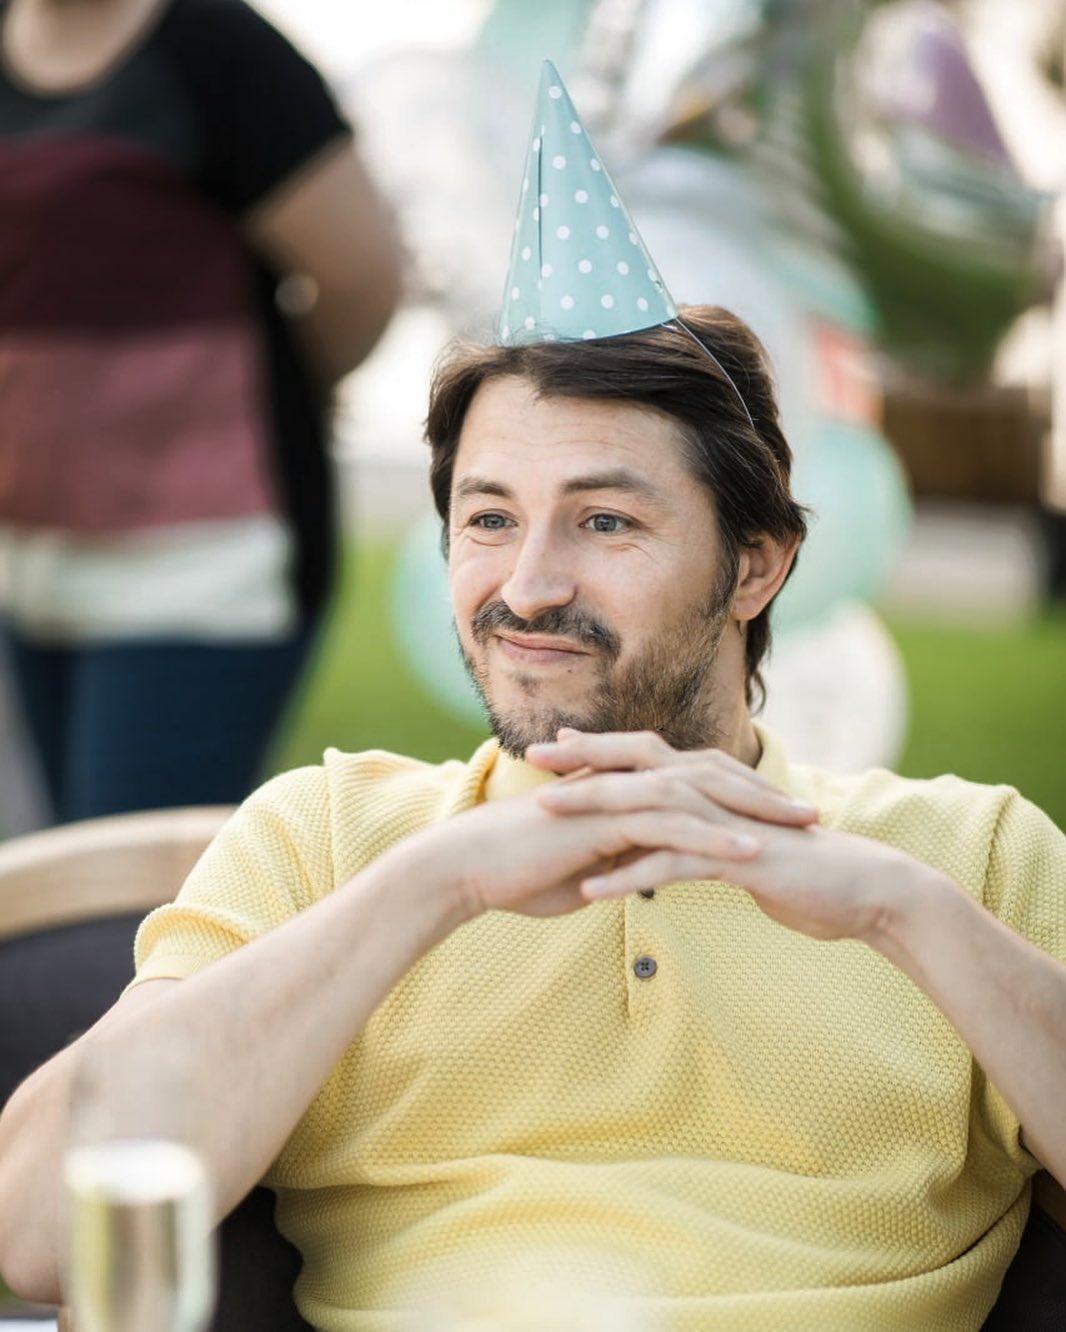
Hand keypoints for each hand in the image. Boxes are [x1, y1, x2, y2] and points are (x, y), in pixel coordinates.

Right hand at [395, 774, 777, 924]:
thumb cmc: (513, 875)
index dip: (742, 798)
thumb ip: (613, 866)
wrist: (464, 870)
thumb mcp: (578, 872)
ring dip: (754, 814)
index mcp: (621, 789)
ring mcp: (614, 797)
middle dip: (764, 796)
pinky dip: (713, 840)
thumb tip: (639, 878)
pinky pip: (669, 826)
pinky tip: (752, 856)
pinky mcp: (603, 821)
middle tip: (812, 815)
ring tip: (800, 834)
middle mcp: (623, 783)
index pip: (694, 783)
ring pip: (699, 795)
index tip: (783, 820)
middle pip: (709, 777)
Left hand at [529, 729, 915, 944]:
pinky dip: (630, 874)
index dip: (598, 752)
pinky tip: (591, 890)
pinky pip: (673, 863)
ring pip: (649, 807)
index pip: (645, 761)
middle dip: (582, 760)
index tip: (551, 751)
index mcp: (712, 788)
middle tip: (531, 757)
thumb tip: (673, 847)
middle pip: (637, 766)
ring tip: (544, 813)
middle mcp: (715, 793)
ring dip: (593, 808)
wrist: (862, 890)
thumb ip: (705, 840)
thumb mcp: (742, 850)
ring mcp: (725, 821)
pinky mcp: (737, 855)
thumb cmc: (801, 872)